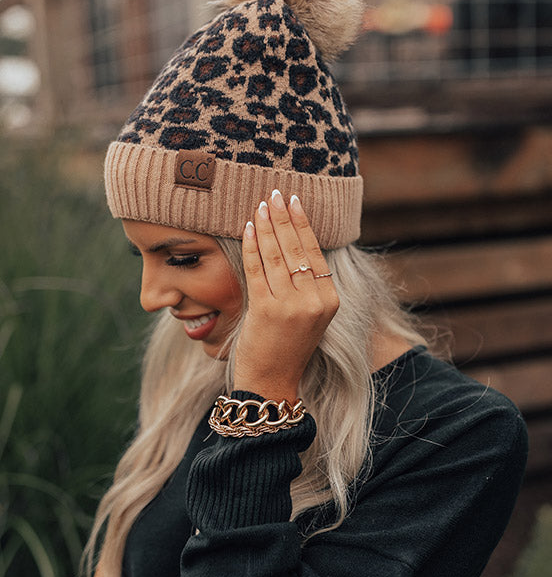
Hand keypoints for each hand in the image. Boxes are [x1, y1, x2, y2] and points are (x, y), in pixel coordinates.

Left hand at [234, 190, 338, 402]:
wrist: (272, 382)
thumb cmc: (287, 346)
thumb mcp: (309, 316)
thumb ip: (307, 286)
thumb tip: (296, 245)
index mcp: (329, 301)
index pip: (315, 253)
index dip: (303, 225)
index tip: (294, 202)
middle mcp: (314, 302)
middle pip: (297, 249)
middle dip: (283, 218)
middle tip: (274, 193)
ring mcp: (291, 307)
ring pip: (277, 255)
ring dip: (266, 226)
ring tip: (259, 205)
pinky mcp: (266, 311)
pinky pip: (257, 269)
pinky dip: (251, 246)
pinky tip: (247, 228)